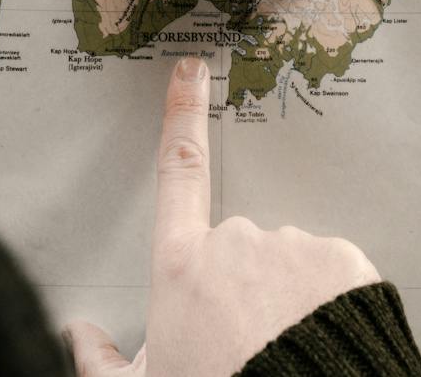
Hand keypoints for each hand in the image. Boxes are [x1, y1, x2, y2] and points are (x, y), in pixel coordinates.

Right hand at [63, 57, 381, 376]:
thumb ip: (98, 361)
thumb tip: (75, 336)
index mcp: (182, 265)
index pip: (178, 174)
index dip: (182, 118)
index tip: (190, 74)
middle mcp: (236, 243)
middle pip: (242, 250)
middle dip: (247, 288)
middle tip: (249, 344)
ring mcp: (293, 247)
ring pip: (293, 268)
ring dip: (292, 301)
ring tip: (287, 352)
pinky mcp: (344, 262)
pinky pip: (337, 280)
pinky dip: (332, 307)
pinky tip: (319, 342)